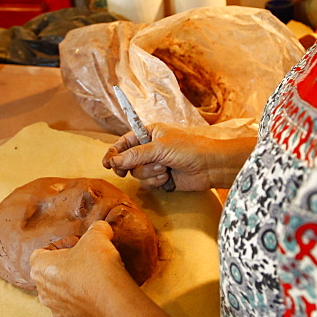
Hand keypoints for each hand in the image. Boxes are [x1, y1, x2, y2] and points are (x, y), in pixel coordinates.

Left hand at [30, 221, 135, 316]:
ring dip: (73, 288)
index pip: (40, 253)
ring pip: (61, 296)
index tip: (76, 245)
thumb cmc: (98, 267)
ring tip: (93, 280)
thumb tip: (101, 227)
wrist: (114, 301)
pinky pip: (76, 312)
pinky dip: (84, 306)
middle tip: (86, 261)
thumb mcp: (97, 236)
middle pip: (50, 275)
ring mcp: (57, 312)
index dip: (58, 246)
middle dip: (65, 268)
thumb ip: (96, 229)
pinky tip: (98, 297)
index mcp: (40, 268)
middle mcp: (44, 293)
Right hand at [102, 123, 225, 190]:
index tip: (107, 163)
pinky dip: (156, 182)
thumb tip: (113, 161)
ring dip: (149, 173)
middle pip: (128, 161)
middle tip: (124, 171)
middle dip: (133, 166)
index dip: (114, 152)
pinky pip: (148, 184)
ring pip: (138, 174)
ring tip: (165, 169)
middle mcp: (151, 148)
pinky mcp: (161, 178)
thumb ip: (135, 154)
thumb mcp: (159, 147)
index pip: (124, 142)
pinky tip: (168, 178)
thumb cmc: (189, 149)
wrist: (210, 166)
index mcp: (149, 133)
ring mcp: (156, 164)